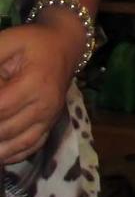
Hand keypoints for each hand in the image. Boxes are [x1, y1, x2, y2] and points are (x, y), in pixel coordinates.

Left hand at [0, 20, 78, 163]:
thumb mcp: (7, 42)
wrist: (65, 46)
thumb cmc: (32, 43)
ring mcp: (49, 117)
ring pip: (16, 144)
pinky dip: (10, 154)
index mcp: (35, 83)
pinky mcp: (49, 124)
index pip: (0, 108)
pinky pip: (30, 147)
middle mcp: (45, 105)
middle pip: (5, 130)